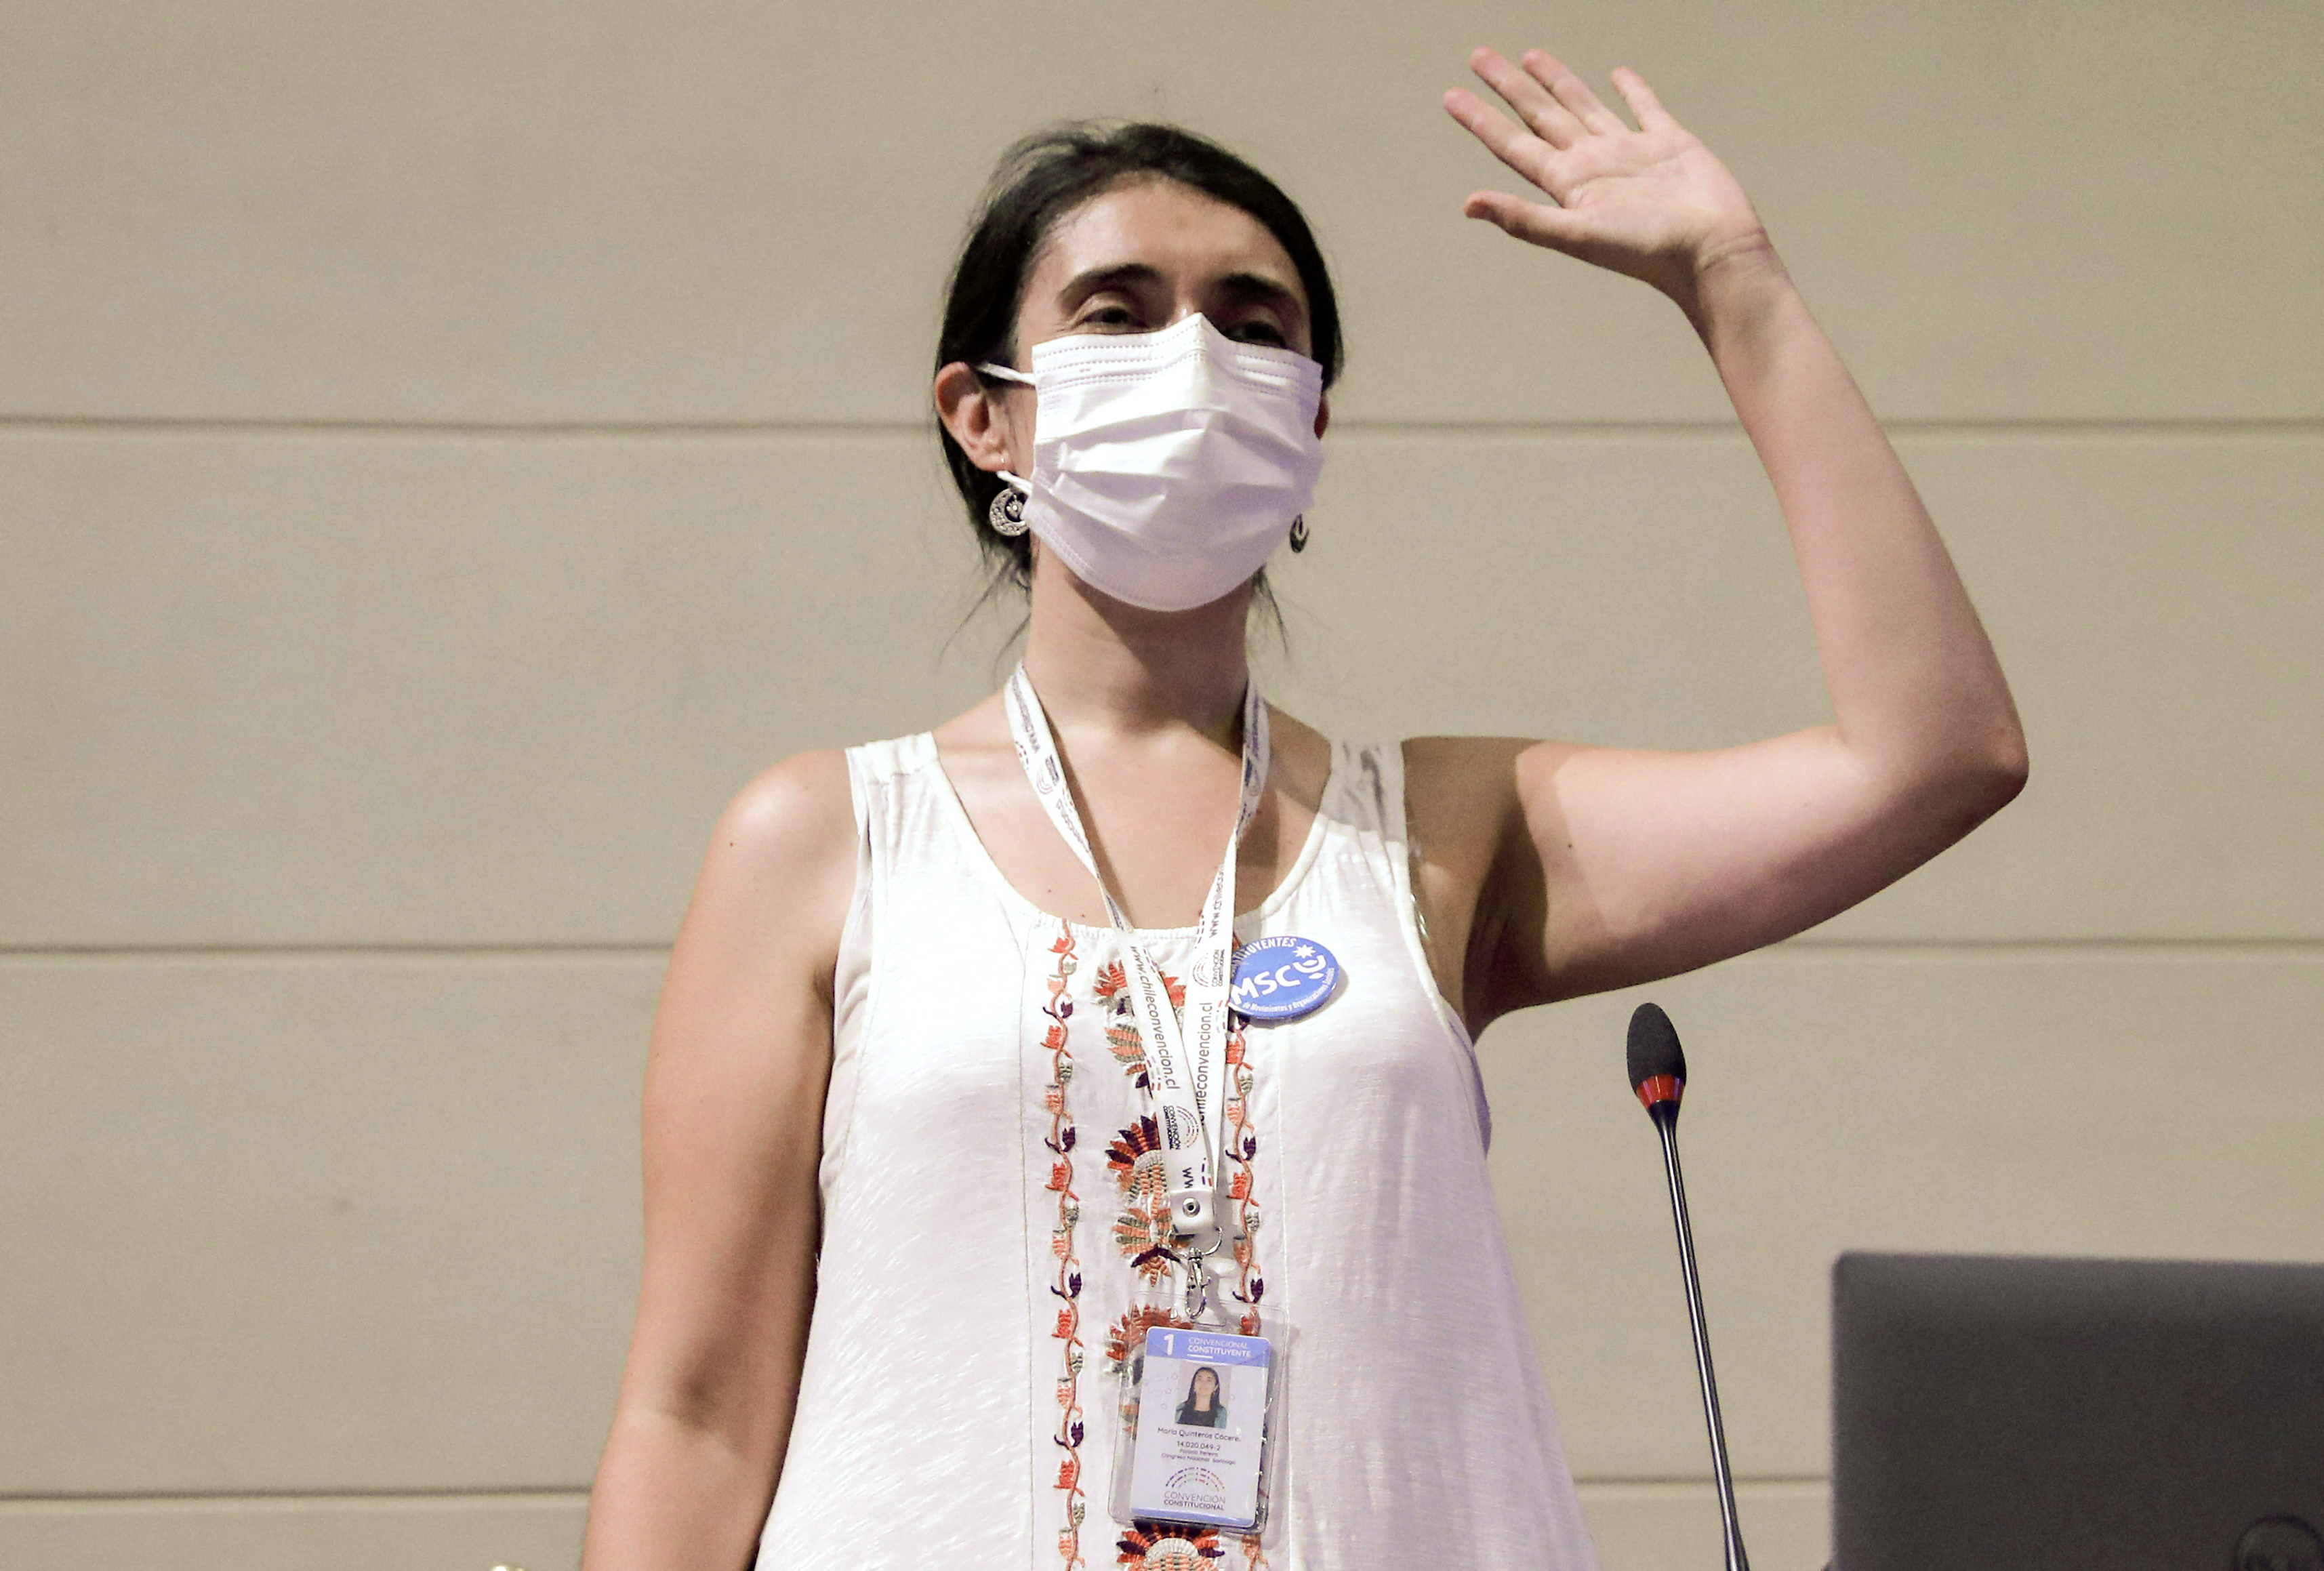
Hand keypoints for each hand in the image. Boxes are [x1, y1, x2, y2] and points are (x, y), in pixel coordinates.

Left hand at [1445, 48, 1773, 313]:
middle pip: (1539, 116)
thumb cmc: (1646, 250)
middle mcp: (1592, 164)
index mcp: (1567, 184)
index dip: (1480, 119)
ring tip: (1529, 56)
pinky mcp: (1669, 143)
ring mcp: (1629, 152)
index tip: (1450, 95)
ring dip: (1556, 81)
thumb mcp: (1577, 234)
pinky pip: (1645, 108)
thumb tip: (1467, 204)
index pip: (1512, 144)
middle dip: (1509, 87)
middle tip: (1478, 56)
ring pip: (1583, 105)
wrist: (1712, 251)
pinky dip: (1631, 90)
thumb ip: (1524, 219)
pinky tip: (1618, 75)